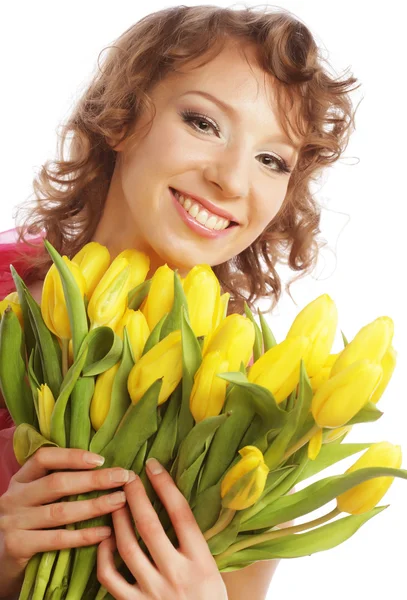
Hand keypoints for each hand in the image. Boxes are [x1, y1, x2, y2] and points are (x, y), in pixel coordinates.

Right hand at [0, 447, 133, 595]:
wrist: (0, 562)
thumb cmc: (27, 524)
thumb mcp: (34, 499)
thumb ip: (57, 484)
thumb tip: (102, 468)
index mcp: (21, 480)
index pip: (43, 458)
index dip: (72, 456)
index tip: (100, 459)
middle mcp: (14, 497)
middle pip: (57, 483)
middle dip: (94, 480)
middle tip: (123, 477)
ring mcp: (14, 522)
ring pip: (59, 511)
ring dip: (94, 505)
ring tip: (119, 501)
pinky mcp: (17, 546)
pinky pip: (56, 539)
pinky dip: (83, 535)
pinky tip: (105, 532)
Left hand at [97, 458, 227, 598]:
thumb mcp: (212, 570)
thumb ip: (194, 541)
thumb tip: (175, 504)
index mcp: (201, 562)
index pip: (181, 514)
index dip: (165, 486)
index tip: (153, 466)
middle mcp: (177, 574)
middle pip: (150, 526)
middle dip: (136, 496)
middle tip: (127, 475)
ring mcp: (153, 592)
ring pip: (127, 547)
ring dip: (118, 519)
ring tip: (114, 499)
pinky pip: (110, 577)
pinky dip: (103, 554)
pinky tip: (105, 537)